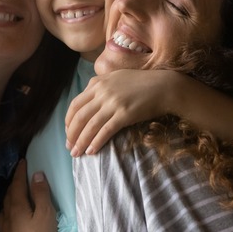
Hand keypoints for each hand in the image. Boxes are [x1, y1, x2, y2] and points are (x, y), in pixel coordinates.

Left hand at [0, 160, 61, 231]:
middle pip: (7, 200)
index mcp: (17, 208)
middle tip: (16, 182)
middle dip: (12, 189)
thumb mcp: (46, 213)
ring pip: (0, 219)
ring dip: (4, 210)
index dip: (19, 173)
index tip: (22, 162)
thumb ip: (41, 193)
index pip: (17, 185)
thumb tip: (36, 175)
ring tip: (8, 207)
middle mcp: (6, 220)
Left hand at [65, 69, 182, 155]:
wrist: (164, 86)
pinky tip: (91, 151)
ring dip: (81, 141)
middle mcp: (102, 92)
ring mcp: (113, 103)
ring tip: (76, 153)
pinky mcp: (124, 114)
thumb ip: (101, 87)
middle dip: (71, 134)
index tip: (68, 132)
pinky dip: (96, 142)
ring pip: (90, 125)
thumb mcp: (117, 78)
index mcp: (98, 83)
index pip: (75, 104)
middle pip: (79, 116)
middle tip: (69, 147)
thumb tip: (88, 100)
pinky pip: (105, 131)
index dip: (68, 120)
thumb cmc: (142, 84)